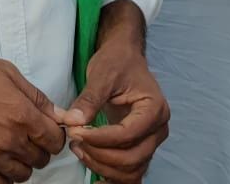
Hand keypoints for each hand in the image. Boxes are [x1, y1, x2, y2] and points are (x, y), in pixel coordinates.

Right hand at [0, 50, 66, 183]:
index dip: (54, 134)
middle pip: (42, 158)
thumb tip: (62, 115)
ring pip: (23, 174)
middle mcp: (9, 138)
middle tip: (26, 134)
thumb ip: (37, 98)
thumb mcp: (7, 72)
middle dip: (39, 147)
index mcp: (21, 113)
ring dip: (22, 163)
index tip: (46, 129)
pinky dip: (4, 177)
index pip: (55, 140)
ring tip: (11, 146)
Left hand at [61, 35, 168, 181]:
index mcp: (154, 109)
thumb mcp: (102, 74)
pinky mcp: (140, 147)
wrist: (125, 58)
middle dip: (100, 154)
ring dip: (103, 166)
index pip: (127, 134)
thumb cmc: (117, 62)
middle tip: (74, 141)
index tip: (74, 132)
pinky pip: (131, 172)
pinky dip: (113, 176)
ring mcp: (151, 141)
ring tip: (78, 149)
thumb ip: (89, 99)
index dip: (100, 138)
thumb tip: (71, 122)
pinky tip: (93, 171)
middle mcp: (158, 129)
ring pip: (132, 170)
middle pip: (132, 158)